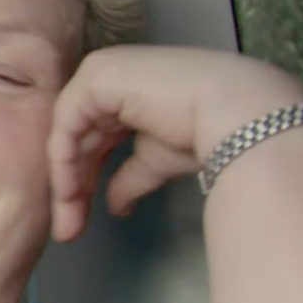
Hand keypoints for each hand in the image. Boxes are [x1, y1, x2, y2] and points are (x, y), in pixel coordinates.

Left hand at [47, 45, 302, 241]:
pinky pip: (67, 126)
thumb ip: (129, 178)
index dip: (83, 180)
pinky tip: (71, 194)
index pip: (92, 138)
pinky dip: (65, 163)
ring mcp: (101, 71)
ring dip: (65, 182)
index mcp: (125, 91)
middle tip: (68, 230)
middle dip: (71, 188)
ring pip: (67, 136)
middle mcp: (108, 76)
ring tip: (68, 224)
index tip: (76, 222)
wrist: (237, 113)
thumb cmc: (207, 131)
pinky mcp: (97, 76)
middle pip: (77, 139)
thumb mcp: (157, 160)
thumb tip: (115, 207)